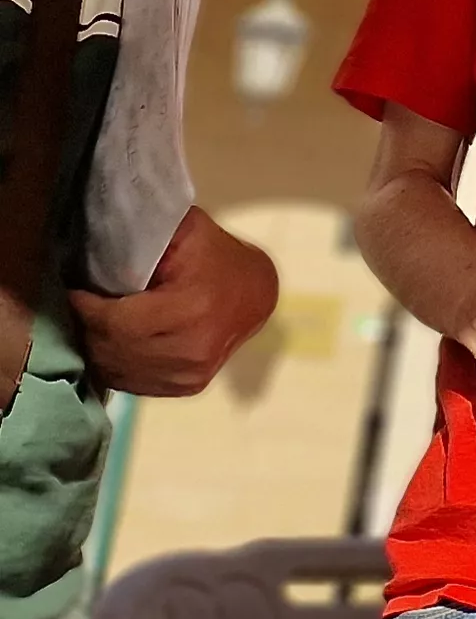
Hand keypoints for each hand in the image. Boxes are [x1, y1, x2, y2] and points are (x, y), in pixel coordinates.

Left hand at [71, 208, 277, 397]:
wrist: (256, 290)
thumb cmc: (215, 255)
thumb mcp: (186, 232)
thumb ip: (146, 234)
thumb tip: (103, 238)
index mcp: (193, 309)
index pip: (116, 322)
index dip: (86, 307)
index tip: (76, 289)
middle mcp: (195, 349)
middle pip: (113, 349)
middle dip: (88, 327)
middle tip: (84, 305)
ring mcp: (193, 374)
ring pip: (118, 371)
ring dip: (98, 347)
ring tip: (97, 323)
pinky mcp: (189, 386)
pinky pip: (133, 385)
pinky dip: (116, 365)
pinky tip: (115, 344)